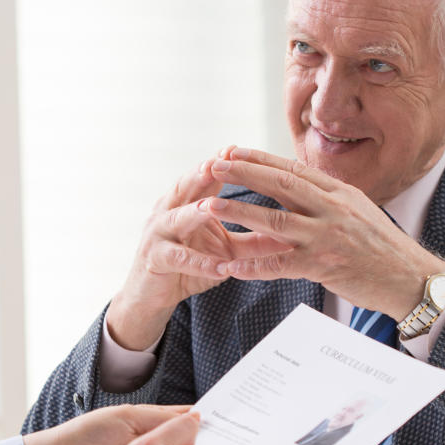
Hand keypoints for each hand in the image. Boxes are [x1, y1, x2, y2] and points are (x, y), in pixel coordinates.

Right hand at [108, 155, 293, 348]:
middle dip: (203, 173)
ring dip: (194, 211)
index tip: (238, 149)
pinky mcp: (155, 259)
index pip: (204, 177)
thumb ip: (254, 239)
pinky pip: (179, 258)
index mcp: (185, 202)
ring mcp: (158, 234)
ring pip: (177, 217)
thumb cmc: (190, 265)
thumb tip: (291, 233)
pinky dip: (200, 262)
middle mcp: (168, 211)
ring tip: (212, 205)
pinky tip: (220, 266)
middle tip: (222, 160)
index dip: (220, 163)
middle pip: (185, 187)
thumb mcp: (227, 250)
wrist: (153, 295)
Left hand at [204, 147, 444, 319]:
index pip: (293, 169)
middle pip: (281, 185)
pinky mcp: (323, 267)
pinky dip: (252, 266)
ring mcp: (327, 238)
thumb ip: (324, 201)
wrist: (410, 279)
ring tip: (209, 207)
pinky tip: (229, 265)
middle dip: (243, 173)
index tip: (233, 151)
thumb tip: (293, 187)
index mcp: (339, 193)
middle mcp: (333, 209)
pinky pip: (280, 265)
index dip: (260, 159)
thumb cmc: (381, 248)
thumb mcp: (356, 212)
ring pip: (275, 221)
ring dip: (239, 213)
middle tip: (213, 164)